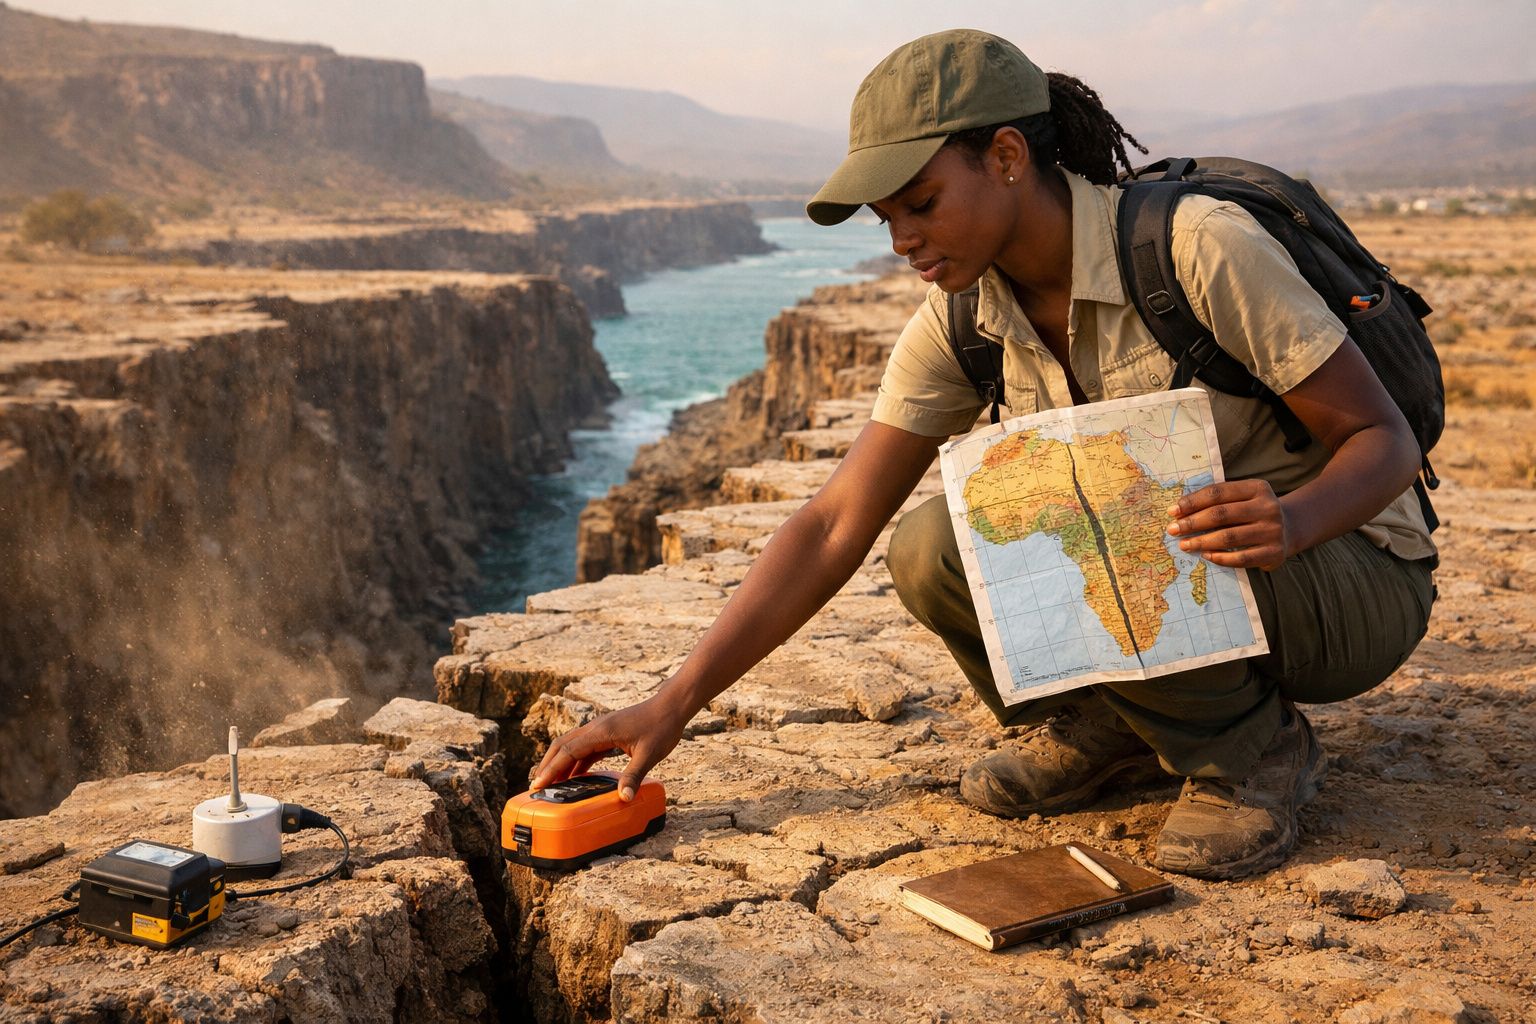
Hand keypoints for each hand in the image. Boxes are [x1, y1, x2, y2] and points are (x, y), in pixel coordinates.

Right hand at [528, 692, 690, 801]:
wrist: (671, 706)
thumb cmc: (661, 726)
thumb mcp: (649, 754)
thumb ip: (634, 775)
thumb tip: (623, 798)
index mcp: (601, 731)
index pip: (568, 751)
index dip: (551, 769)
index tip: (538, 784)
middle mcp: (596, 728)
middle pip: (562, 745)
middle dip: (547, 765)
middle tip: (537, 786)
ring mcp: (601, 729)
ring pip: (571, 745)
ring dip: (559, 763)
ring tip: (551, 784)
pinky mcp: (608, 733)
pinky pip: (585, 748)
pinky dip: (575, 761)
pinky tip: (575, 776)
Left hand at [1166, 479, 1291, 570]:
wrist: (1290, 529)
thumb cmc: (1253, 511)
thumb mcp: (1243, 497)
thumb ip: (1218, 500)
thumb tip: (1180, 510)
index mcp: (1257, 488)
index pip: (1218, 493)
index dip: (1193, 502)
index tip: (1173, 511)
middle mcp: (1268, 507)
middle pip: (1221, 514)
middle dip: (1193, 523)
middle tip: (1173, 530)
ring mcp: (1273, 531)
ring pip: (1229, 537)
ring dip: (1201, 542)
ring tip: (1184, 545)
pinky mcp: (1274, 552)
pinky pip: (1241, 558)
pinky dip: (1220, 558)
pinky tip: (1206, 556)